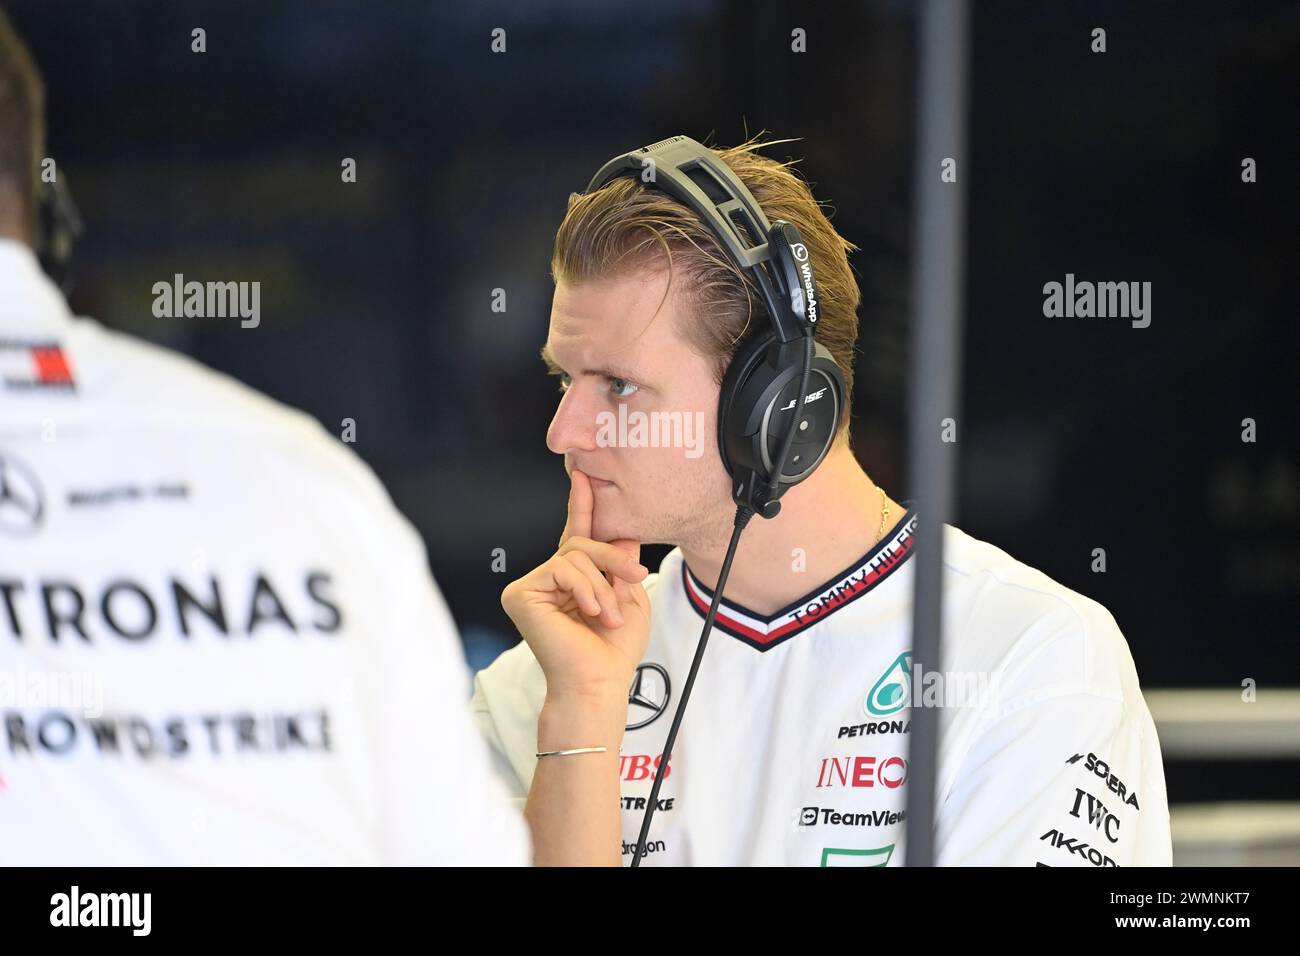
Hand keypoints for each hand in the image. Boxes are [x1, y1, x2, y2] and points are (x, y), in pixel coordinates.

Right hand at [501, 469, 650, 707]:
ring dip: (603, 584)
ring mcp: (531, 586)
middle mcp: (549, 580)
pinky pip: (561, 568)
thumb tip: (623, 532)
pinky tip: (590, 612)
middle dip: (613, 559)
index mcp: (573, 581)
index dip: (581, 506)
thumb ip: (622, 562)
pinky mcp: (520, 593)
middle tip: (634, 579)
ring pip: (574, 555)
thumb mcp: (629, 596)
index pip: (578, 536)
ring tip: (609, 614)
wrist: (598, 682)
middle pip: (581, 543)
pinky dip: (585, 588)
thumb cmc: (613, 650)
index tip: (583, 476)